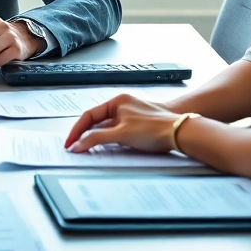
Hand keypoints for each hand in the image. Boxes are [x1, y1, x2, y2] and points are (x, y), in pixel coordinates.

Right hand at [63, 94, 180, 152]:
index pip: (89, 115)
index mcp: (117, 101)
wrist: (180, 133)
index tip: (70, 143)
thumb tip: (78, 144)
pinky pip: (117, 134)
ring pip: (107, 129)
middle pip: (97, 122)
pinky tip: (108, 149)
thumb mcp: (121, 134)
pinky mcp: (138, 128)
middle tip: (75, 147)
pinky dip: (110, 141)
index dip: (77, 130)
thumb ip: (96, 138)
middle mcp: (123, 106)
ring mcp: (131, 117)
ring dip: (98, 139)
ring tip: (89, 149)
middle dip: (86, 134)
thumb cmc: (156, 127)